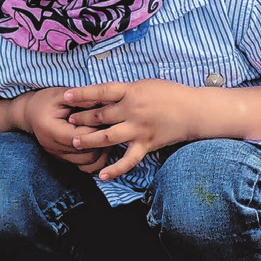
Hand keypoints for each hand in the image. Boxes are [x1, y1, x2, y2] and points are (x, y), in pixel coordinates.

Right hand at [18, 87, 110, 172]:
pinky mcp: (64, 160)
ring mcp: (58, 156)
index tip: (107, 118)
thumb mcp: (61, 94)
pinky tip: (100, 146)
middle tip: (111, 128)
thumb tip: (104, 102)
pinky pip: (85, 167)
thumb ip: (81, 99)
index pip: (81, 137)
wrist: (29, 113)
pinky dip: (96, 160)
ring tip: (107, 136)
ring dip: (101, 152)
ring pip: (88, 164)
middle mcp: (54, 147)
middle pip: (87, 154)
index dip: (97, 129)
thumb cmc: (45, 101)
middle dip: (102, 142)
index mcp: (52, 130)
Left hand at [64, 79, 195, 179]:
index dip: (82, 94)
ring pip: (107, 137)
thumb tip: (104, 94)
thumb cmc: (170, 94)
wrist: (194, 110)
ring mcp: (138, 129)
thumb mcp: (144, 85)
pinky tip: (101, 176)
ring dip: (89, 140)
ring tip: (74, 142)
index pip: (100, 91)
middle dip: (81, 119)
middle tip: (68, 121)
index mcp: (131, 91)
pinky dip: (115, 170)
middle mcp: (132, 111)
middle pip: (100, 116)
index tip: (66, 95)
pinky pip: (128, 160)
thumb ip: (124, 91)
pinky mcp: (146, 145)